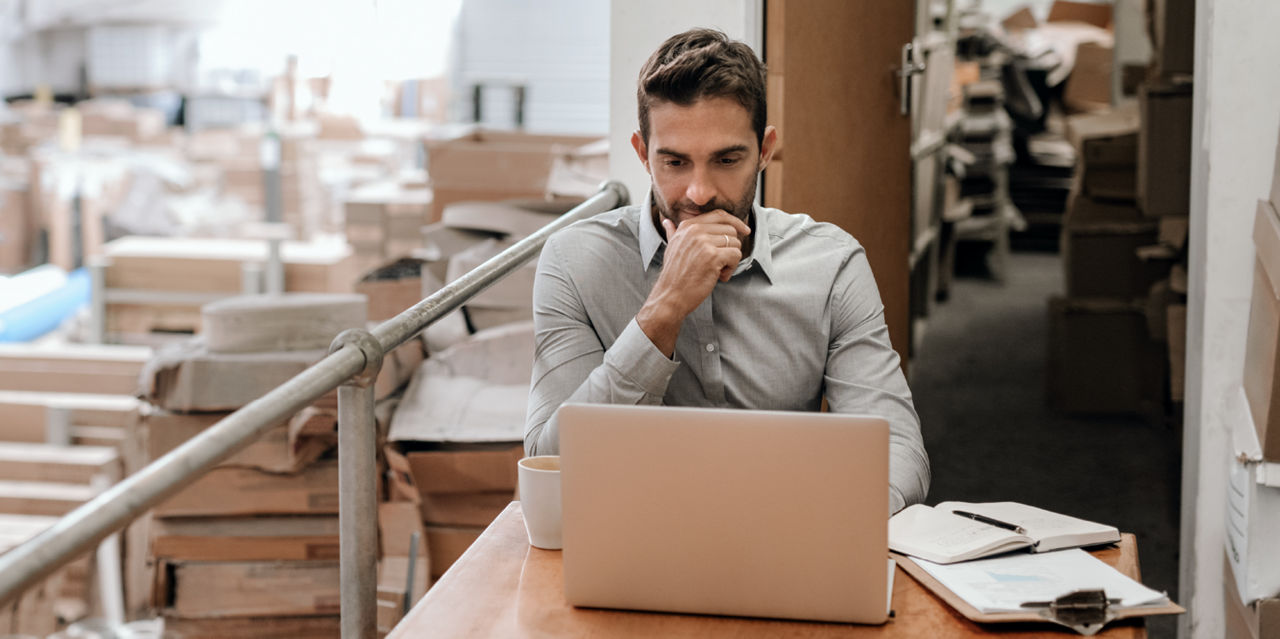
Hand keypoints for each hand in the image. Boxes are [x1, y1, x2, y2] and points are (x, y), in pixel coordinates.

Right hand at [636, 211, 750, 356]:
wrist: (670, 296)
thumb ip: (673, 232)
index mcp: (687, 226)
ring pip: (735, 243)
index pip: (719, 215)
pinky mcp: (712, 256)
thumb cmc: (673, 275)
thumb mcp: (671, 248)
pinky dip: (732, 268)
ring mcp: (703, 242)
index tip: (745, 231)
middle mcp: (695, 230)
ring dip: (731, 260)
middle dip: (731, 248)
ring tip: (717, 272)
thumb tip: (667, 222)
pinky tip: (719, 277)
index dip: (735, 222)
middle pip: (730, 230)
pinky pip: (736, 255)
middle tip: (720, 263)